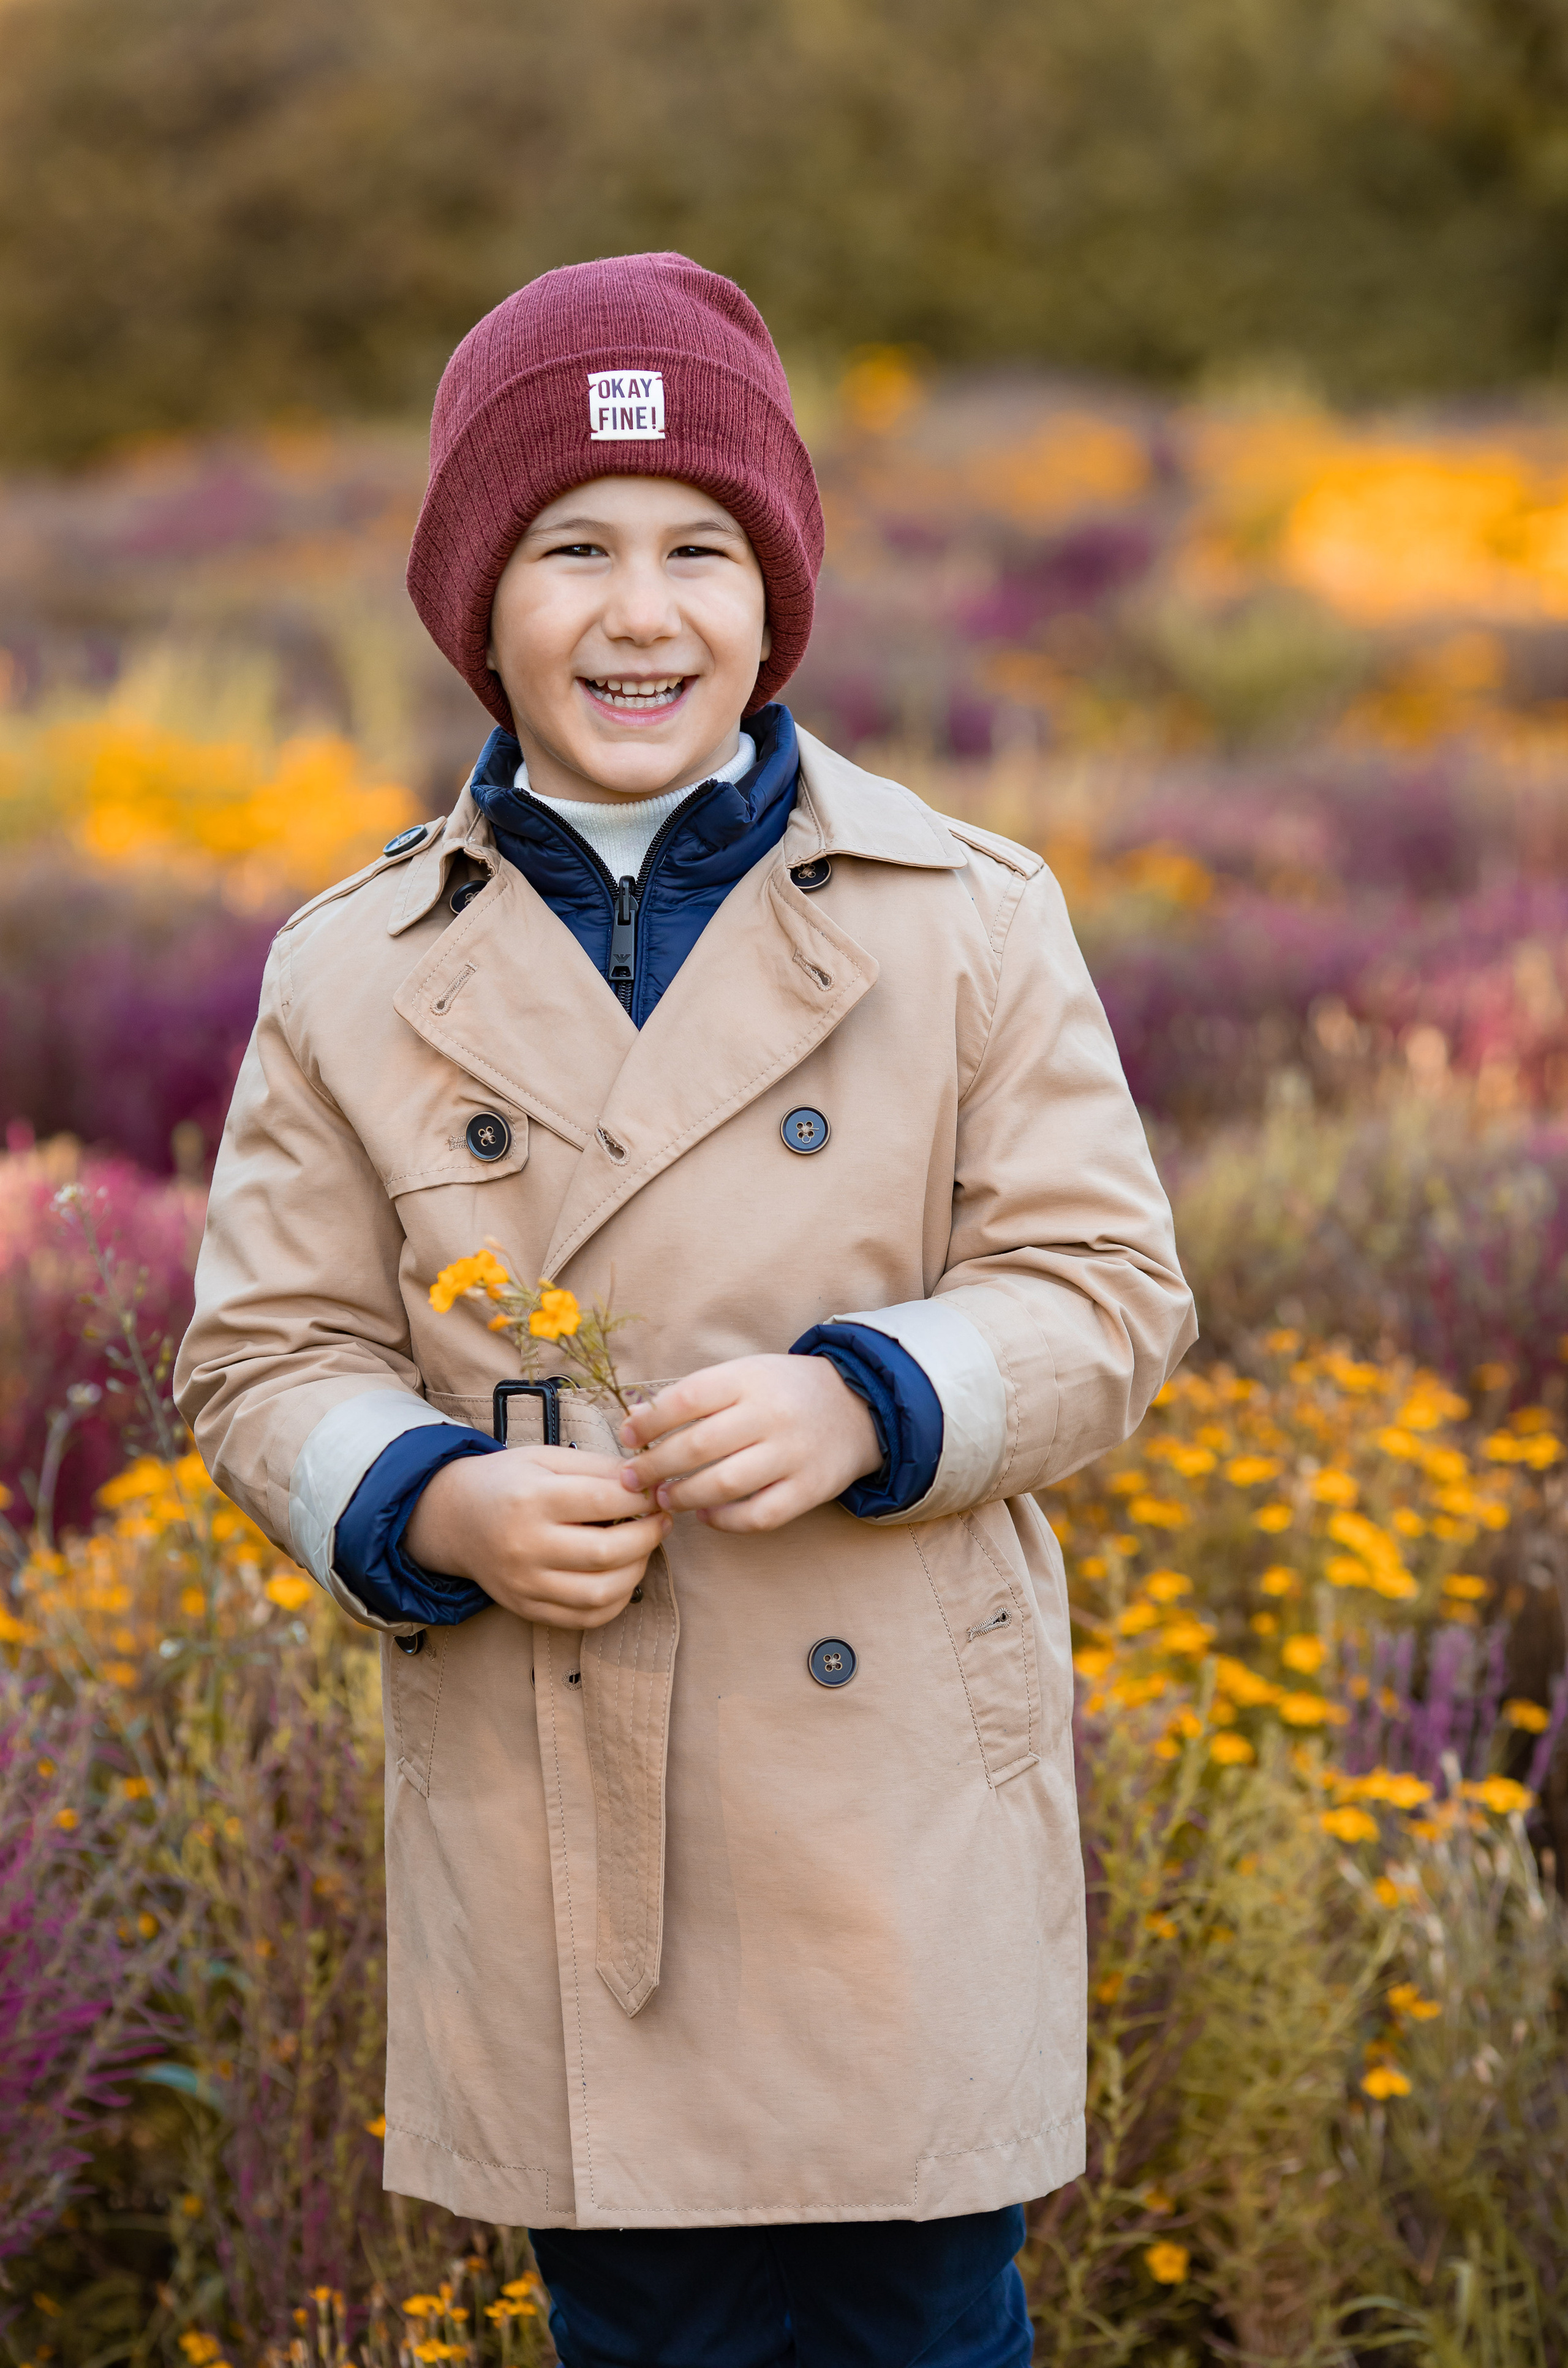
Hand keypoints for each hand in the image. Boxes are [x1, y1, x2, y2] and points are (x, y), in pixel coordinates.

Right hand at [404, 1447, 669, 1627]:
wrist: (455, 1519)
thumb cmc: (508, 1482)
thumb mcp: (546, 1458)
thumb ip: (596, 1467)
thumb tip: (646, 1480)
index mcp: (530, 1498)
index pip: (603, 1500)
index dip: (641, 1496)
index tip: (655, 1491)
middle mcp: (525, 1545)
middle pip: (607, 1552)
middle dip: (648, 1536)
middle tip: (660, 1520)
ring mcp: (524, 1583)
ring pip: (601, 1593)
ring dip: (637, 1570)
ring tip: (643, 1548)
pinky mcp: (527, 1608)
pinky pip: (585, 1618)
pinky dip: (616, 1600)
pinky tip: (622, 1576)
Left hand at [616, 1354, 880, 1532]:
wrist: (859, 1406)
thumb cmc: (783, 1391)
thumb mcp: (744, 1375)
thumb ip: (694, 1395)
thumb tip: (635, 1421)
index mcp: (750, 1378)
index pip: (687, 1399)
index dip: (649, 1422)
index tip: (627, 1437)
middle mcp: (772, 1415)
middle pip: (699, 1446)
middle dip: (655, 1466)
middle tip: (632, 1479)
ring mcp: (794, 1454)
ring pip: (725, 1484)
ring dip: (684, 1496)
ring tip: (664, 1498)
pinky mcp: (810, 1489)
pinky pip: (758, 1515)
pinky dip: (724, 1520)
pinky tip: (705, 1515)